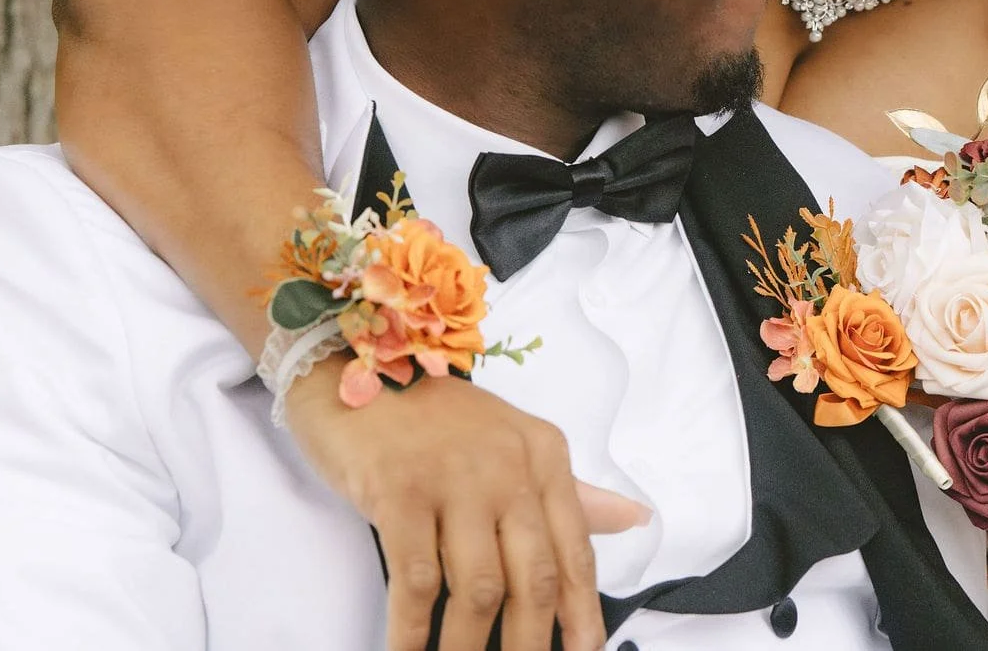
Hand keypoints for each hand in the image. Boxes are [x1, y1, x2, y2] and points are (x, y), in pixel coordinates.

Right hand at [284, 363, 649, 650]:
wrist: (352, 365)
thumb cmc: (433, 418)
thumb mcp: (510, 445)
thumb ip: (569, 493)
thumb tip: (635, 519)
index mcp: (543, 455)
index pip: (574, 549)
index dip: (582, 613)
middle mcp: (507, 465)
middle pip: (532, 578)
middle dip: (532, 643)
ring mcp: (453, 477)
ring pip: (477, 588)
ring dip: (469, 647)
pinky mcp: (399, 491)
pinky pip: (415, 580)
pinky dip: (412, 630)